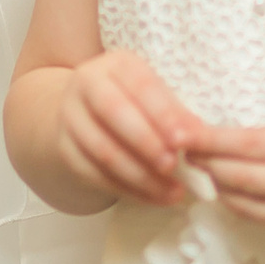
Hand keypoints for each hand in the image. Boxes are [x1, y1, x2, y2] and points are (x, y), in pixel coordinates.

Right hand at [55, 47, 208, 207]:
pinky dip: (127, 190)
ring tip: (171, 192)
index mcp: (115, 65)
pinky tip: (153, 199)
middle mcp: (86, 84)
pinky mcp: (64, 148)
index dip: (164, 114)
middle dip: (147, 143)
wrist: (86, 111)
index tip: (186, 141)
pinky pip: (94, 174)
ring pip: (103, 149)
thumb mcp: (154, 97)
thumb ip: (177, 114)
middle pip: (113, 112)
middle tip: (173, 166)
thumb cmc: (133, 103)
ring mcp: (70, 116)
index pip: (140, 85)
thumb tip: (199, 137)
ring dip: (140, 176)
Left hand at [191, 112, 264, 243]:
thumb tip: (217, 142)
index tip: (179, 136)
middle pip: (239, 179)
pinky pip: (263, 220)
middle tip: (182, 153)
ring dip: (219, 188)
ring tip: (204, 171)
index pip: (244, 146)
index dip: (208, 142)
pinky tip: (234, 190)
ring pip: (244, 206)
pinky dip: (244, 204)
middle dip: (206, 166)